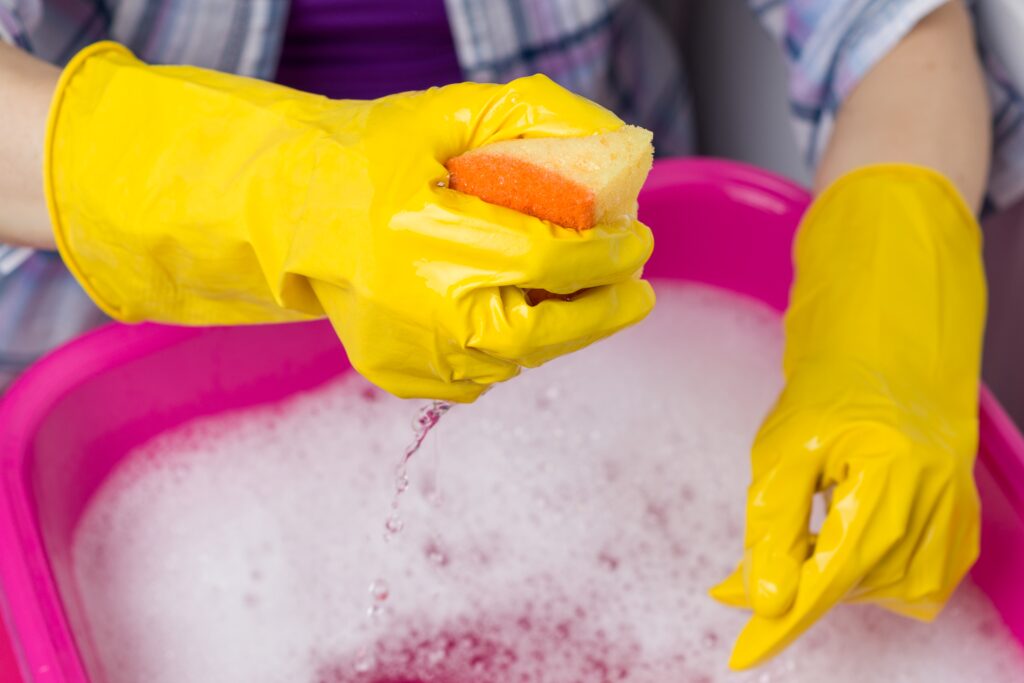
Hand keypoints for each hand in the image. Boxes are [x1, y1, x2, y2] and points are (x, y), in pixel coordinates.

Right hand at [45, 42, 653, 400]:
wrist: (288, 216)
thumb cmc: (368, 159)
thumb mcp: (450, 117)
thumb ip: (538, 123)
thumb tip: (622, 151)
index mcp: (429, 241)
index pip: (551, 259)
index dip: (609, 252)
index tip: (638, 239)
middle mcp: (422, 313)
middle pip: (547, 331)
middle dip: (606, 309)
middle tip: (638, 289)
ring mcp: (411, 357)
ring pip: (522, 359)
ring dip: (566, 329)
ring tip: (592, 299)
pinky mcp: (404, 380)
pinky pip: (485, 375)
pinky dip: (517, 349)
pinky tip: (526, 316)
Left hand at [710, 165, 985, 668]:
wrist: (892, 349)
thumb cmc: (831, 388)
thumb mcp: (782, 451)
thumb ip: (773, 529)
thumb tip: (763, 599)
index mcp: (891, 475)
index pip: (829, 574)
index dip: (782, 620)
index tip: (743, 654)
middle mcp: (936, 502)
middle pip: (856, 587)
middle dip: (796, 590)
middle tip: (745, 579)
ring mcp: (958, 516)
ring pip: (887, 592)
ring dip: (833, 581)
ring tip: (802, 539)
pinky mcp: (964, 524)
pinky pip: (921, 583)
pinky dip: (872, 578)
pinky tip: (845, 545)